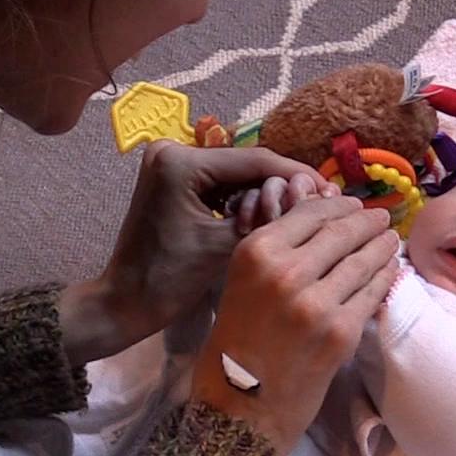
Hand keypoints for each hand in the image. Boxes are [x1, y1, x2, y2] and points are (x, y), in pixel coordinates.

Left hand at [61, 141, 324, 364]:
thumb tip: (310, 194)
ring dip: (264, 194)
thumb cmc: (169, 279)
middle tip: (320, 202)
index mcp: (180, 161)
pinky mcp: (173, 182)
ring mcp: (171, 166)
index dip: (295, 173)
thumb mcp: (224, 245)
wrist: (124, 303)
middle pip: (245, 165)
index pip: (253, 160)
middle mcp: (173, 152)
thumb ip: (267, 216)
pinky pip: (219, 186)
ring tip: (299, 212)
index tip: (330, 187)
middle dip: (280, 185)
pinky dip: (243, 201)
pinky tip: (271, 216)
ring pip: (235, 175)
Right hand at [192, 196, 401, 454]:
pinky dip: (386, 277)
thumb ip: (277, 250)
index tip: (354, 205)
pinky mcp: (342, 331)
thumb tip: (322, 217)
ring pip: (364, 259)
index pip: (309, 212)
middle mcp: (286, 271)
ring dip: (383, 246)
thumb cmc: (236, 342)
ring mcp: (317, 302)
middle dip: (367, 222)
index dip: (338, 205)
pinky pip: (373, 292)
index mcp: (256, 253)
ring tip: (391, 240)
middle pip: (342, 231)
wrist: (241, 405)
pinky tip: (390, 269)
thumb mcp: (242, 282)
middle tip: (381, 218)